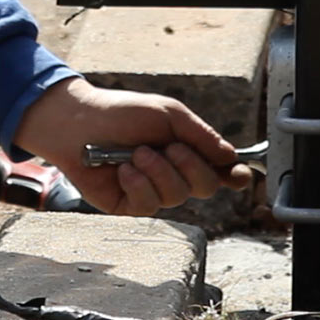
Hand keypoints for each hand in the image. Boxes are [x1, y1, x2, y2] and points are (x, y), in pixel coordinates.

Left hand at [14, 77, 253, 214]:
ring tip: (136, 153)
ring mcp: (150, 191)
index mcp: (185, 151)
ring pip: (177, 197)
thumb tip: (231, 157)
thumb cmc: (121, 112)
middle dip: (190, 166)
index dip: (234, 176)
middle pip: (205, 187)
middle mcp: (171, 174)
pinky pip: (149, 206)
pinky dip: (139, 185)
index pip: (219, 171)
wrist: (79, 122)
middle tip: (167, 147)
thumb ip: (201, 136)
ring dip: (159, 171)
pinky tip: (124, 170)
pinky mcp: (127, 205)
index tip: (240, 174)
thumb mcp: (168, 114)